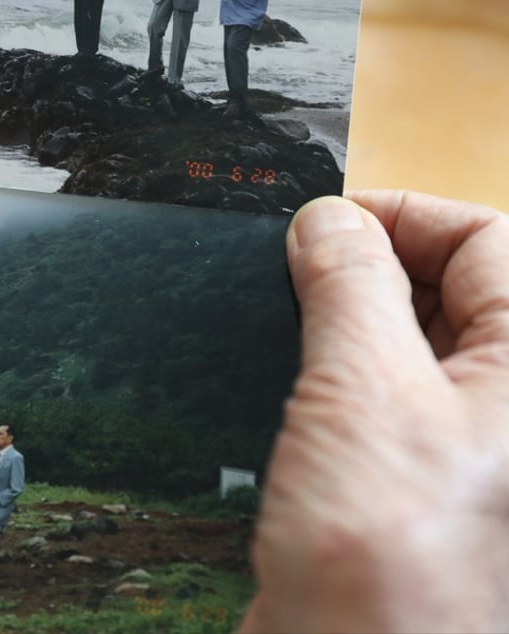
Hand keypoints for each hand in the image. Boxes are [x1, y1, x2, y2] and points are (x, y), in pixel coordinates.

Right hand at [241, 192, 508, 632]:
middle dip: (373, 269)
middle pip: (457, 290)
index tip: (326, 222)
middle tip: (296, 272)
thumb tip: (328, 220)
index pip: (489, 241)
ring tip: (287, 326)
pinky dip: (339, 374)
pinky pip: (386, 397)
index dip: (405, 217)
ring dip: (348, 321)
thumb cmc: (390, 558)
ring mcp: (471, 447)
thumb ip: (351, 287)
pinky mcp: (421, 482)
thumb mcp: (363, 390)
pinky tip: (294, 385)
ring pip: (414, 343)